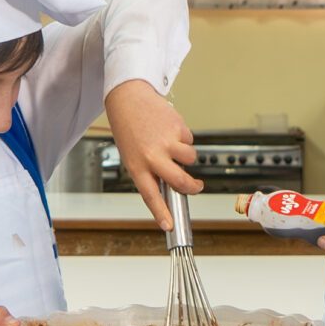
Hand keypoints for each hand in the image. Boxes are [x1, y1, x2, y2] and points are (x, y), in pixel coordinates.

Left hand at [103, 79, 201, 226]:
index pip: (151, 195)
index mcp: (137, 166)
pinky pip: (190, 140)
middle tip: (196, 186)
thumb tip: (172, 186)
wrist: (129, 99)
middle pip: (181, 181)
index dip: (161, 212)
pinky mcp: (177, 128)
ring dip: (187, 157)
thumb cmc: (129, 129)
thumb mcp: (133, 155)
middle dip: (193, 187)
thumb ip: (150, 171)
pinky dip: (184, 138)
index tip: (168, 226)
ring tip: (173, 146)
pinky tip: (170, 130)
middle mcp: (152, 156)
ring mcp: (166, 142)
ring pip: (191, 159)